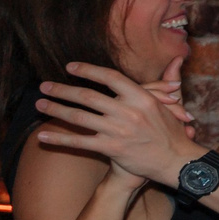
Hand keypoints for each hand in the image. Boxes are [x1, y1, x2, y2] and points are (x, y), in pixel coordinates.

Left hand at [32, 62, 198, 185]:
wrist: (177, 161)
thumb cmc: (173, 132)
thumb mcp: (172, 104)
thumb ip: (166, 81)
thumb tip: (178, 58)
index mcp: (141, 98)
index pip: (110, 77)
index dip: (88, 70)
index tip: (70, 67)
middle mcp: (128, 112)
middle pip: (88, 96)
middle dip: (62, 90)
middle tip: (44, 86)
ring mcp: (118, 131)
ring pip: (79, 117)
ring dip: (56, 110)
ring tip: (40, 104)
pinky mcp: (112, 148)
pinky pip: (80, 142)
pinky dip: (59, 140)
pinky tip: (42, 137)